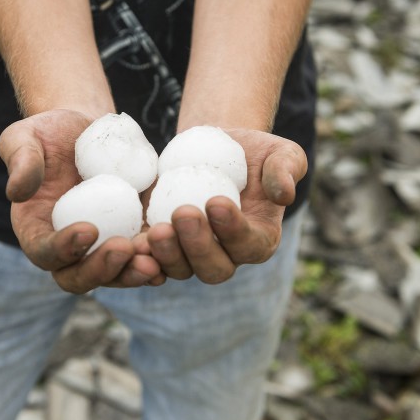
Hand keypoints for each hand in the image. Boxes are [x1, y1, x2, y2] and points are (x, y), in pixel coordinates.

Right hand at [0, 109, 164, 292]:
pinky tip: (175, 249)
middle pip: (80, 277)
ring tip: (153, 260)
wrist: (87, 130)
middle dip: (103, 269)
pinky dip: (159, 259)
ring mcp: (102, 247)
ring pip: (116, 275)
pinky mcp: (131, 236)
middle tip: (125, 249)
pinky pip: (144, 257)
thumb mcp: (24, 138)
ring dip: (134, 273)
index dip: (63, 249)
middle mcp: (68, 250)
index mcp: (36, 232)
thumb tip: (17, 192)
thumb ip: (20, 161)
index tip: (87, 229)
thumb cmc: (48, 133)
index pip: (45, 253)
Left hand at [137, 129, 306, 283]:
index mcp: (259, 240)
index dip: (233, 230)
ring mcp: (191, 255)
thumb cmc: (253, 152)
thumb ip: (288, 169)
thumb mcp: (281, 152)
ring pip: (180, 269)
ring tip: (155, 230)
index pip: (249, 245)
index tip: (217, 201)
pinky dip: (141, 258)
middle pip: (214, 268)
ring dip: (167, 255)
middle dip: (198, 246)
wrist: (212, 149)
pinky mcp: (163, 246)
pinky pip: (152, 261)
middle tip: (183, 214)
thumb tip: (284, 194)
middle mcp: (226, 256)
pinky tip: (131, 242)